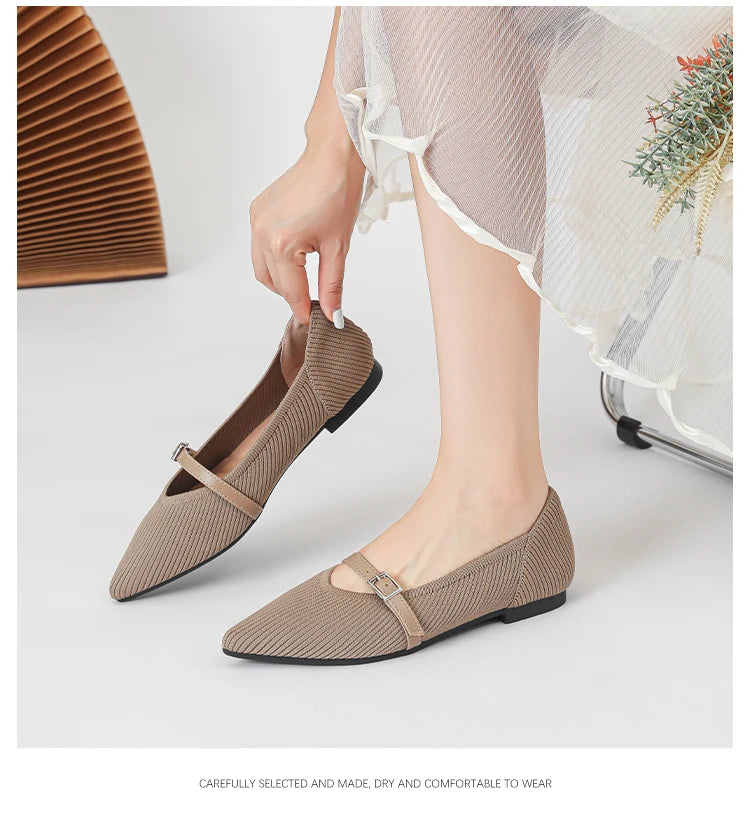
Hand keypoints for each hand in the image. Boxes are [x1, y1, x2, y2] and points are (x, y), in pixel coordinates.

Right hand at [249, 139, 364, 325]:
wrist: (332, 156)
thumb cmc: (339, 193)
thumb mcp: (339, 247)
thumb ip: (332, 285)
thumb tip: (333, 313)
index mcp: (281, 244)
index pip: (291, 290)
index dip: (304, 309)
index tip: (314, 321)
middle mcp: (261, 233)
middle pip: (273, 282)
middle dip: (292, 295)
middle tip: (313, 302)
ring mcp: (255, 220)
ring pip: (262, 267)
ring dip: (281, 279)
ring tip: (305, 279)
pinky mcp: (256, 211)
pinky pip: (259, 246)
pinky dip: (274, 258)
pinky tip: (295, 255)